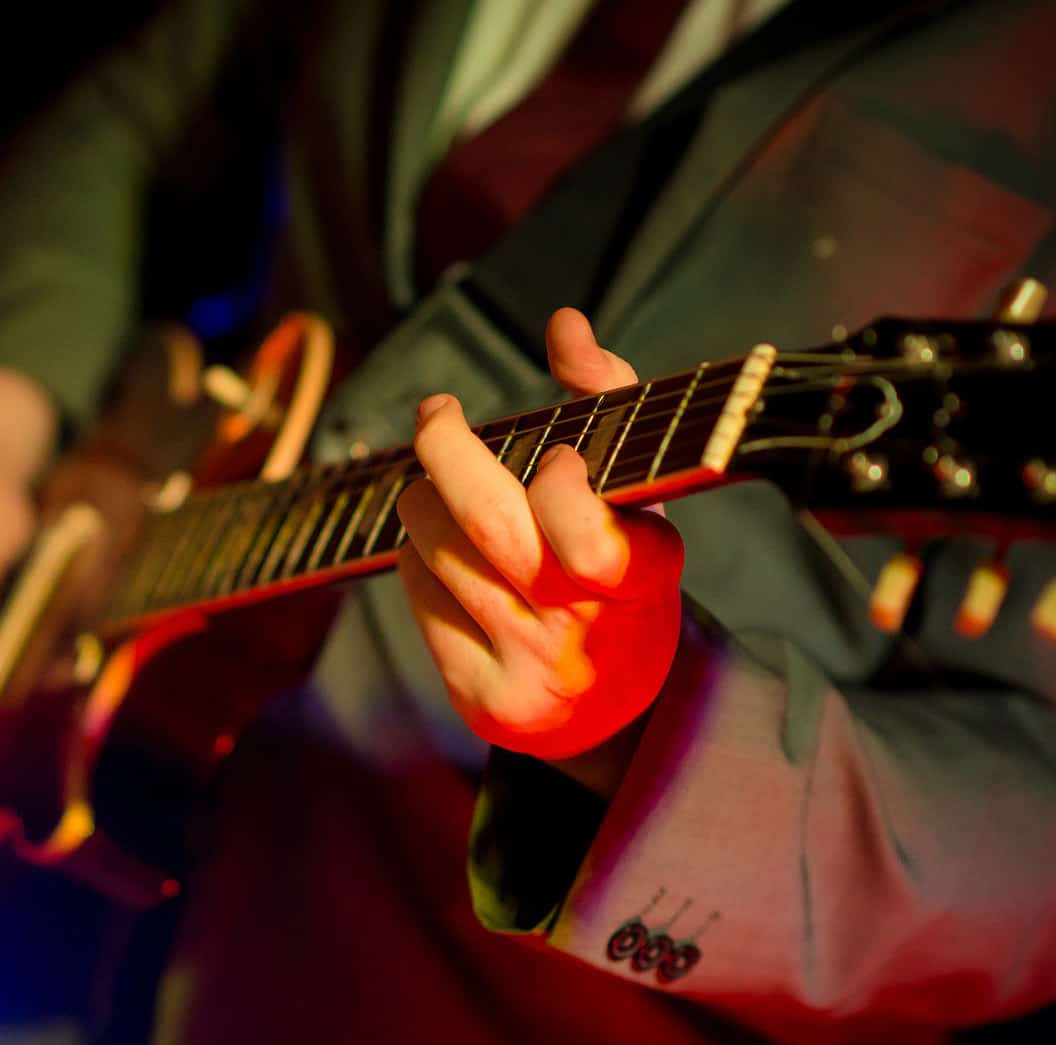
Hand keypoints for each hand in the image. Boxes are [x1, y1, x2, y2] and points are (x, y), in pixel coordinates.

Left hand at [395, 308, 682, 765]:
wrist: (614, 709)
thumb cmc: (621, 571)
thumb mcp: (638, 490)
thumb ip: (609, 398)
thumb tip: (564, 324)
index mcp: (640, 579)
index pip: (590, 543)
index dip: (562, 493)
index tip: (558, 460)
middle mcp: (581, 634)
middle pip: (486, 526)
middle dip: (447, 450)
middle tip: (437, 415)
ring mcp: (526, 672)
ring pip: (434, 551)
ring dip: (428, 506)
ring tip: (451, 501)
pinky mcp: (478, 697)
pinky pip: (416, 597)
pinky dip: (420, 562)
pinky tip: (450, 564)